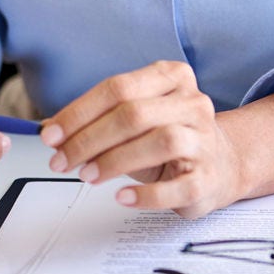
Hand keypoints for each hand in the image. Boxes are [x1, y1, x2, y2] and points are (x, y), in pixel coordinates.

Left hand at [39, 60, 246, 217]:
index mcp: (172, 77)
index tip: (51, 134)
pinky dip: (145, 194)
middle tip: (61, 160)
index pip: (117, 87)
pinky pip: (177, 186)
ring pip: (159, 141)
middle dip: (88, 138)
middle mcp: (192, 103)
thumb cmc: (168, 138)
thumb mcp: (134, 121)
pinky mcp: (209, 178)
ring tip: (87, 175)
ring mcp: (204, 140)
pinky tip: (121, 196)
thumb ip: (97, 120)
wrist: (223, 164)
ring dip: (114, 160)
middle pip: (133, 113)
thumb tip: (50, 129)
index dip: (79, 111)